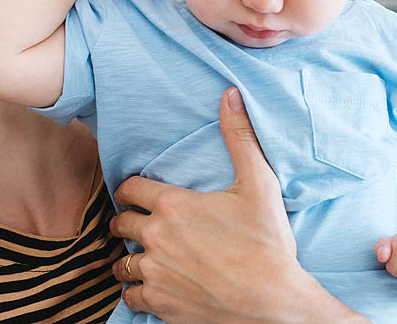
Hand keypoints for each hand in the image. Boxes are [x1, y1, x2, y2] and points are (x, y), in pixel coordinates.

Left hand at [109, 88, 363, 323]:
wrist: (275, 303)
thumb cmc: (268, 244)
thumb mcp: (259, 184)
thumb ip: (240, 137)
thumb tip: (231, 94)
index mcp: (173, 205)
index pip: (130, 189)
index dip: (131, 191)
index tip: (136, 196)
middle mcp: (156, 237)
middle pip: (121, 224)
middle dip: (127, 222)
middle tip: (137, 225)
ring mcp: (155, 272)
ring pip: (122, 262)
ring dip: (129, 258)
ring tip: (141, 258)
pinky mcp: (159, 304)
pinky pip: (130, 296)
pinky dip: (136, 292)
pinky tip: (148, 287)